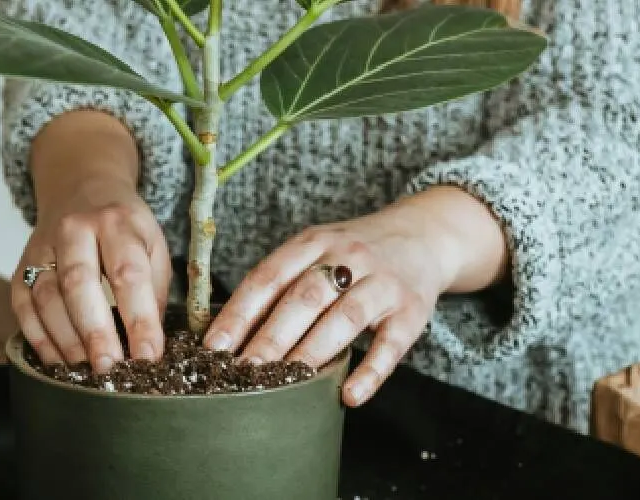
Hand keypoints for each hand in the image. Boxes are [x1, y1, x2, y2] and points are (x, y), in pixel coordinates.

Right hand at [11, 178, 172, 371]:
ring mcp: (42, 248)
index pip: (128, 274)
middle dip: (96, 333)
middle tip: (110, 368)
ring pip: (47, 298)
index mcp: (116, 222)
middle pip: (79, 284)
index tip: (148, 356)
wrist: (81, 189)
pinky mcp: (22, 267)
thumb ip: (155, 289)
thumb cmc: (123, 226)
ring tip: (87, 371)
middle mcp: (74, 230)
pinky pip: (23, 307)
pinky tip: (59, 362)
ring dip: (66, 340)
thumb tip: (149, 342)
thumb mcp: (153, 243)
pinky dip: (39, 339)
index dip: (139, 319)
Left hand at [203, 186, 507, 406]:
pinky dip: (370, 371)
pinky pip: (390, 344)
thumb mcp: (317, 251)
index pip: (268, 277)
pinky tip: (349, 395)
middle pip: (304, 298)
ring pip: (345, 318)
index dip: (238, 313)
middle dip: (269, 338)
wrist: (426, 235)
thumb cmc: (354, 255)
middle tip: (243, 374)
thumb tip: (228, 334)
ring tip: (285, 384)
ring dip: (312, 352)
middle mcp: (348, 257)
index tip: (213, 347)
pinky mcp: (411, 311)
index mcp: (314, 242)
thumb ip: (280, 283)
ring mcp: (382, 283)